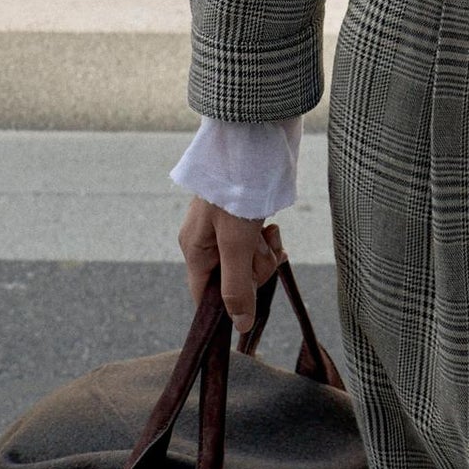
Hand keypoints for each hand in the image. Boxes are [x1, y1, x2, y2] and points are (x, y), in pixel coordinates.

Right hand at [178, 196, 283, 334]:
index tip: (250, 305)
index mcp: (195, 250)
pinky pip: (257, 244)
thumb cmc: (238, 191)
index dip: (228, 306)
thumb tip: (238, 325)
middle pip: (233, 280)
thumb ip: (237, 286)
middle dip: (254, 270)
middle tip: (260, 249)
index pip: (204, 297)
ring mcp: (225, 230)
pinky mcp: (243, 220)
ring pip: (249, 262)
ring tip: (268, 232)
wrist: (254, 143)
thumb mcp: (237, 243)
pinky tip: (273, 228)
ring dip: (264, 253)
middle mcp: (206, 242)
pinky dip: (268, 240)